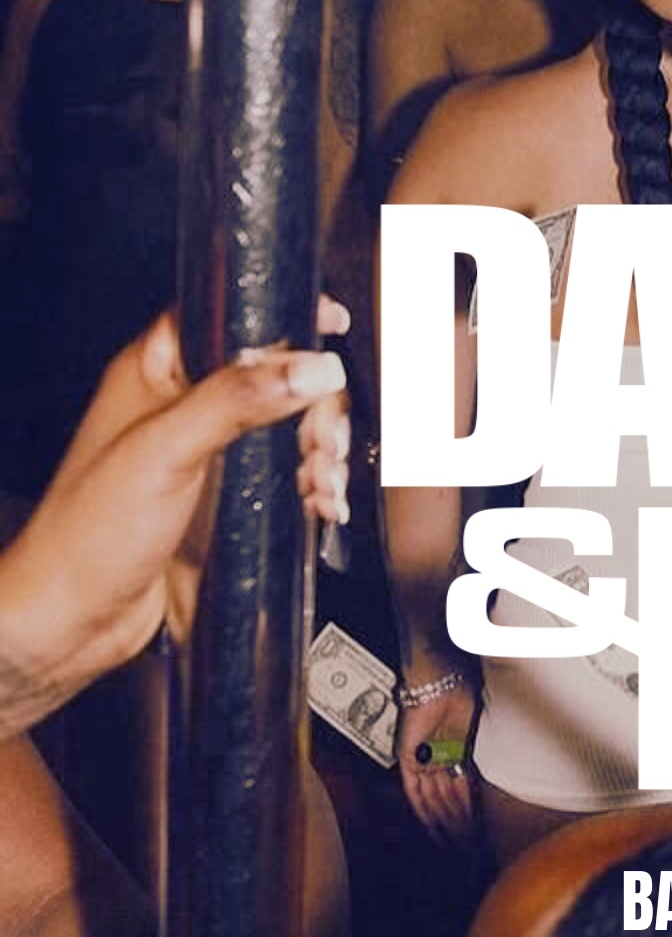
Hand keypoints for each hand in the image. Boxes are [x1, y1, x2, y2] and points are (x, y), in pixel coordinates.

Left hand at [0, 307, 348, 732]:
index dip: (281, 315)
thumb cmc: (88, 535)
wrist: (76, 621)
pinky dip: (318, 486)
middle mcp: (187, 408)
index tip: (331, 324)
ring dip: (323, 452)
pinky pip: (293, 476)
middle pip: (279, 376)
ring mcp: (212, 455)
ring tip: (322, 485)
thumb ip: (237, 401)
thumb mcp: (165, 453)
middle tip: (321, 444)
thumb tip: (313, 367)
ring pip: (294, 428)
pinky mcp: (231, 500)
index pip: (227, 316)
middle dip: (317, 408)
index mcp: (156, 375)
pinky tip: (322, 506)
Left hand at [396, 674, 480, 850]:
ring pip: (435, 803)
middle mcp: (440, 761)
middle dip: (462, 831)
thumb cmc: (466, 699)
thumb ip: (483, 763)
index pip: (467, 796)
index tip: (485, 841)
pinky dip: (423, 813)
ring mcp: (423, 762)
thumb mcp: (482, 735)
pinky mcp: (406, 760)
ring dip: (446, 827)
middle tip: (473, 854)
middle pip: (450, 806)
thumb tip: (494, 794)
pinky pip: (414, 793)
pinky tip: (433, 831)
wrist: (441, 681)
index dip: (475, 820)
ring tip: (457, 849)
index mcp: (459, 755)